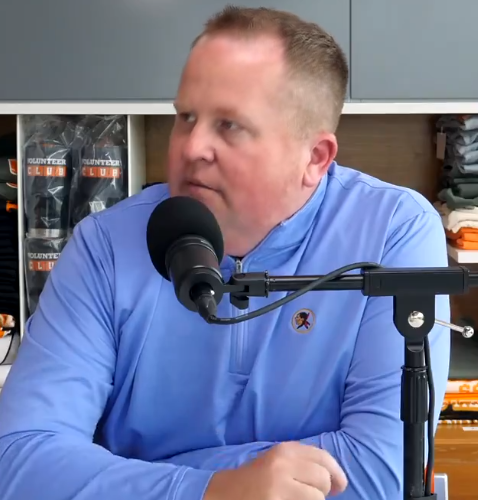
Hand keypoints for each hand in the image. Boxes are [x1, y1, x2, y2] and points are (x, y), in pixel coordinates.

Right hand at [204, 441, 347, 499]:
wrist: (225, 494)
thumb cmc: (257, 479)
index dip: (337, 474)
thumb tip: (338, 480)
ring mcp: (278, 486)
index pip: (324, 458)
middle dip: (321, 492)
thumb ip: (304, 463)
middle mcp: (282, 464)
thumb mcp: (278, 462)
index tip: (338, 487)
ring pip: (317, 498)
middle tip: (306, 496)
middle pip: (323, 479)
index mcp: (285, 450)